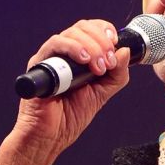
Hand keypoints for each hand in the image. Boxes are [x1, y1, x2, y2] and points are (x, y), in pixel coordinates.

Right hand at [11, 19, 131, 152]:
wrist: (50, 136)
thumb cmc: (71, 117)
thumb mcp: (103, 93)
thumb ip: (117, 74)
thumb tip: (125, 50)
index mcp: (78, 57)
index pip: (91, 29)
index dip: (105, 30)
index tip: (116, 43)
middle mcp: (63, 53)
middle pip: (82, 27)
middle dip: (101, 40)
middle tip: (108, 61)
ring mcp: (51, 57)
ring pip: (71, 33)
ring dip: (91, 46)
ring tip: (99, 68)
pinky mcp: (39, 64)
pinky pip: (55, 45)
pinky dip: (73, 48)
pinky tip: (85, 60)